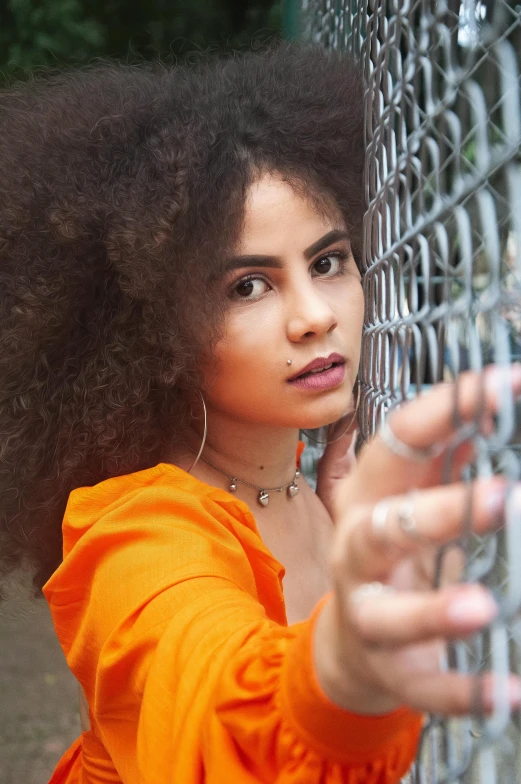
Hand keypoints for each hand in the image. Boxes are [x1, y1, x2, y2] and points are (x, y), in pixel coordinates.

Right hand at [314, 365, 520, 717]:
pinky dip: (462, 691)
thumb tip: (501, 392)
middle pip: (385, 529)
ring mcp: (368, 611)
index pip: (400, 441)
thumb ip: (452, 448)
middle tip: (502, 497)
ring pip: (390, 611)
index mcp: (370, 494)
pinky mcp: (389, 667)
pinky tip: (509, 693)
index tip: (509, 385)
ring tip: (483, 607)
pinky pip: (422, 684)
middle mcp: (358, 549)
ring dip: (433, 609)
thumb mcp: (413, 491)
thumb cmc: (396, 547)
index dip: (450, 412)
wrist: (355, 638)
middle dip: (439, 513)